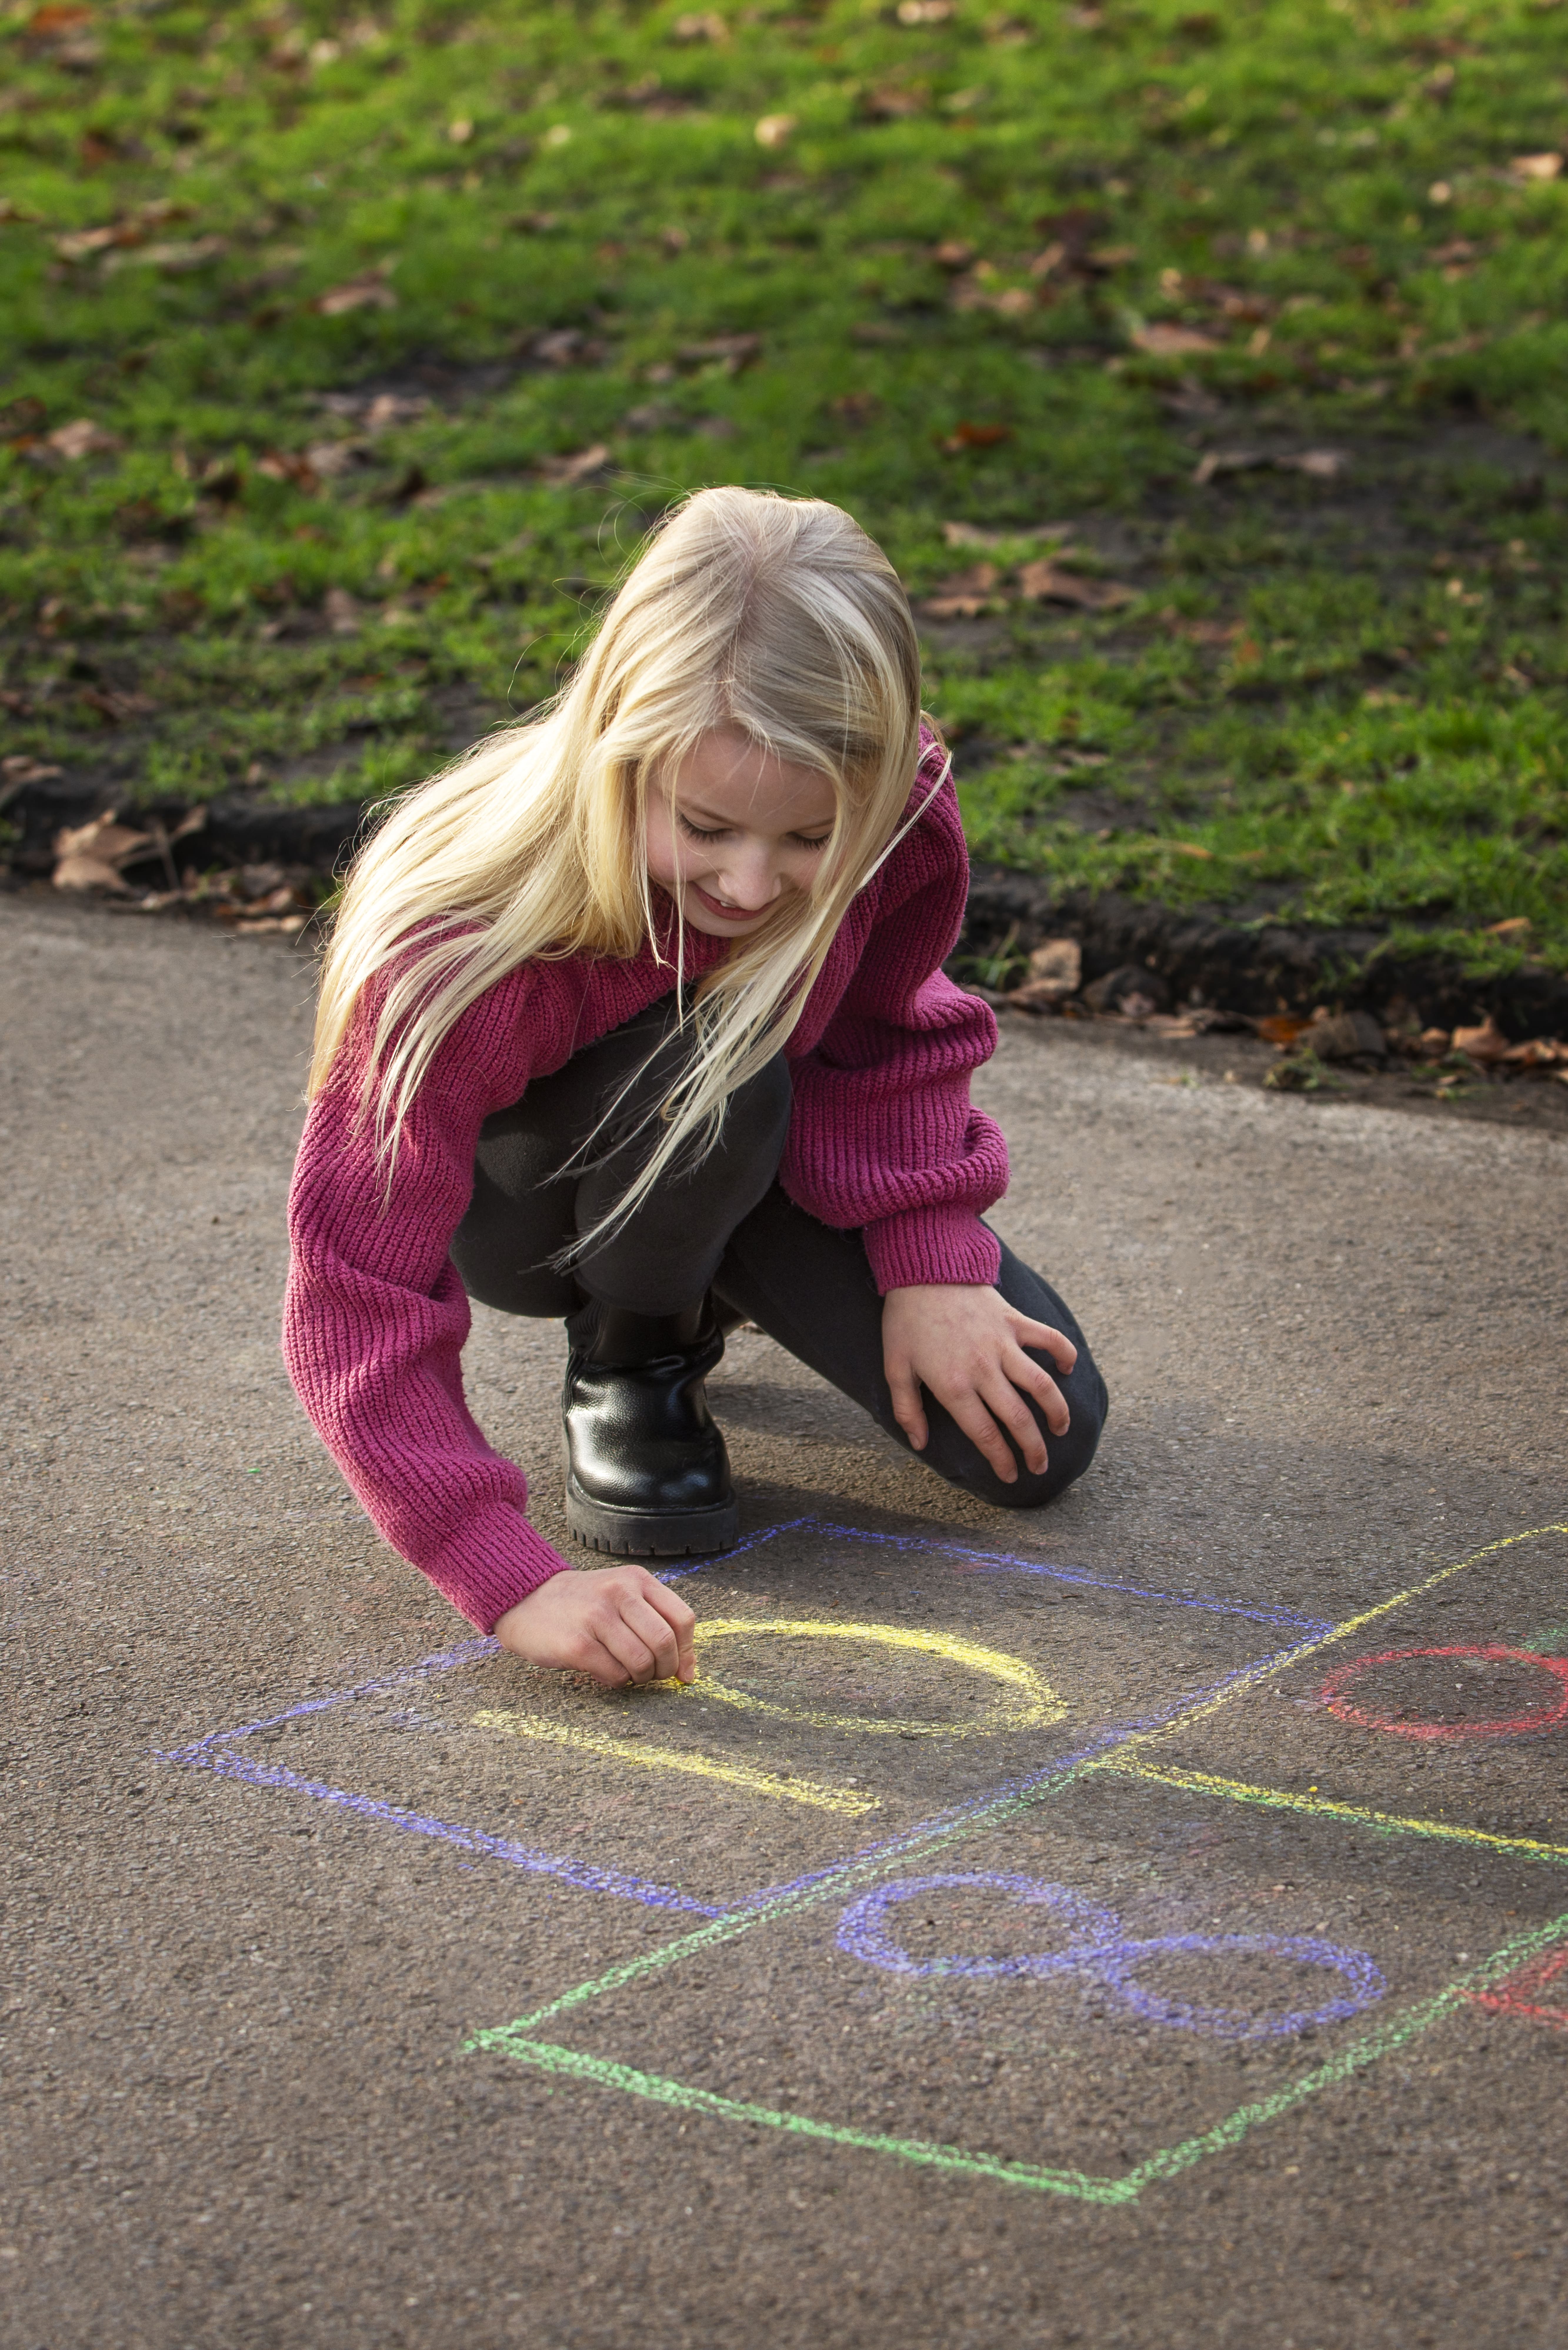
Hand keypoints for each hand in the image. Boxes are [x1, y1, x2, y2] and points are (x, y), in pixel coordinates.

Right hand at [495, 1566, 696, 1687]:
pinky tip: (605, 1672)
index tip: (680, 1669)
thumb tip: (689, 1673)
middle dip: (664, 1669)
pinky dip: (618, 1682)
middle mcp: (619, 1593)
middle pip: (665, 1643)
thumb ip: (657, 1623)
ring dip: (640, 1678)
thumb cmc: (582, 1605)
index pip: (682, 1619)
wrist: (525, 1601)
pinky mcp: (577, 1644)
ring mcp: (597, 1617)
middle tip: (651, 1675)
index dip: (686, 1650)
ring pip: (642, 1662)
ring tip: (627, 1672)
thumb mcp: (622, 1597)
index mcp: (636, 1580)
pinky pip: (616, 1675)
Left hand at [881, 1283, 1076, 1484]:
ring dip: (1057, 1411)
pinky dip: (1064, 1353)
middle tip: (1040, 1465)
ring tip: (1060, 1429)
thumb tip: (920, 1444)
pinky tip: (1068, 1368)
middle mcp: (983, 1369)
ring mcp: (1003, 1344)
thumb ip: (907, 1410)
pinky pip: (1048, 1339)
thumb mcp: (895, 1368)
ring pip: (1041, 1385)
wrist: (923, 1270)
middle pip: (1018, 1418)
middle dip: (1033, 1449)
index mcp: (954, 1386)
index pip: (985, 1434)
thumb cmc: (906, 1321)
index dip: (1001, 1460)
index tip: (1011, 1476)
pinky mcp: (1015, 1321)